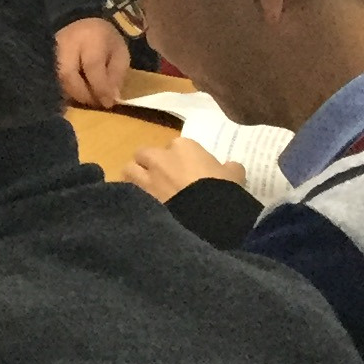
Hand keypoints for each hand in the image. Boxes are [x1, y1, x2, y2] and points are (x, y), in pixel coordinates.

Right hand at [55, 17, 130, 108]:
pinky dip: (63, 91)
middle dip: (83, 94)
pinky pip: (50, 79)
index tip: (108, 103)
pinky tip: (74, 95)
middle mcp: (66, 42)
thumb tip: (111, 97)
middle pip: (68, 74)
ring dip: (73, 94)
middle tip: (95, 103)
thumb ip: (117, 73)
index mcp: (90, 37)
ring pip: (57, 79)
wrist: (80, 23)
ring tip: (87, 100)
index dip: (100, 87)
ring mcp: (50, 50)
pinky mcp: (44, 58)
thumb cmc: (104, 39)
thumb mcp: (119, 52)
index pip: (92, 65)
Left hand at [126, 138, 243, 203]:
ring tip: (145, 189)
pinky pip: (128, 190)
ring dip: (135, 176)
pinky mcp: (138, 196)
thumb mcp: (234, 176)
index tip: (186, 171)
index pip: (176, 146)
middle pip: (145, 154)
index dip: (179, 159)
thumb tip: (230, 167)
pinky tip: (141, 204)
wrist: (208, 218)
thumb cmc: (222, 191)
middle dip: (149, 163)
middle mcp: (160, 157)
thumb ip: (230, 168)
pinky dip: (131, 194)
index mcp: (184, 146)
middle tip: (160, 178)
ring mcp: (146, 177)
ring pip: (130, 169)